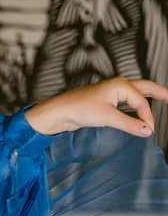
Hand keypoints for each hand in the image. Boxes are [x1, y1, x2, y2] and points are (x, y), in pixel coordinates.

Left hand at [24, 77, 167, 137]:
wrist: (59, 112)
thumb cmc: (79, 109)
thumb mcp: (107, 118)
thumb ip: (129, 124)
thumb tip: (147, 131)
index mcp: (121, 85)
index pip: (142, 102)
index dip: (147, 116)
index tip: (149, 130)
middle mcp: (118, 86)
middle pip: (145, 88)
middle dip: (159, 93)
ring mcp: (111, 93)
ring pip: (135, 94)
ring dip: (147, 99)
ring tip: (161, 101)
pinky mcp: (104, 102)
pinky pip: (125, 102)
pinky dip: (134, 106)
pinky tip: (137, 113)